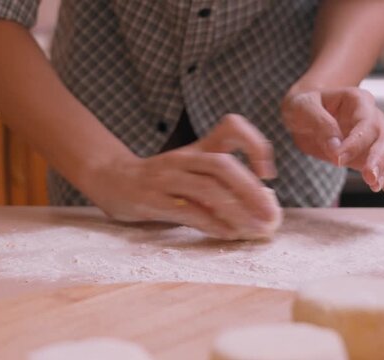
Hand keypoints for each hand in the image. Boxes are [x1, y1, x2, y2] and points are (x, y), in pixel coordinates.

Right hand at [85, 114, 282, 239]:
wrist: (112, 180)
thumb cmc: (161, 180)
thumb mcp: (190, 169)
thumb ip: (220, 182)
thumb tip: (260, 205)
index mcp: (197, 148)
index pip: (231, 127)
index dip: (254, 144)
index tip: (268, 173)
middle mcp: (183, 159)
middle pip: (222, 165)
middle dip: (251, 190)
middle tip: (271, 213)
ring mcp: (165, 178)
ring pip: (207, 189)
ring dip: (236, 211)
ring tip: (257, 228)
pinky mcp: (151, 199)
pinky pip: (187, 211)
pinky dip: (212, 223)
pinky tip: (229, 233)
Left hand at [281, 87, 383, 199]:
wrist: (303, 112)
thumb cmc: (304, 105)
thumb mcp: (304, 107)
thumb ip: (320, 124)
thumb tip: (335, 148)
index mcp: (358, 101)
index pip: (366, 123)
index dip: (356, 143)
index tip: (338, 159)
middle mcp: (371, 117)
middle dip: (380, 159)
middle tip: (369, 177)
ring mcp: (373, 137)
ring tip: (375, 186)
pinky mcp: (368, 154)